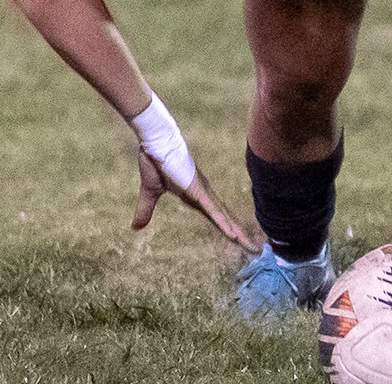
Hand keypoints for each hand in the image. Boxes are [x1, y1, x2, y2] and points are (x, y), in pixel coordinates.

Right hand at [132, 149, 255, 250]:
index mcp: (194, 197)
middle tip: (256, 250)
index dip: (227, 229)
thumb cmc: (154, 160)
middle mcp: (203, 195)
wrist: (154, 142)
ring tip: (252, 248)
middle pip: (225, 219)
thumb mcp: (149, 192)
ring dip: (237, 233)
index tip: (240, 241)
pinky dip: (223, 223)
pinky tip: (234, 235)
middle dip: (240, 235)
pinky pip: (212, 211)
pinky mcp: (197, 190)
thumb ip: (145, 210)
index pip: (215, 217)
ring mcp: (202, 192)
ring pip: (223, 218)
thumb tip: (135, 228)